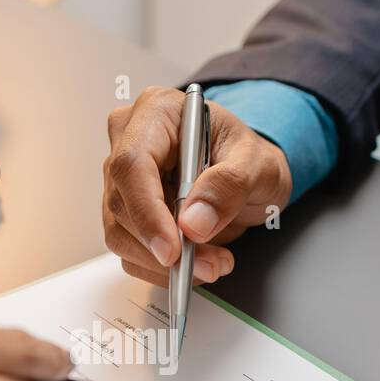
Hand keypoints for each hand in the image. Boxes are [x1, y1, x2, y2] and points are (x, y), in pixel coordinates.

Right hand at [102, 86, 292, 287]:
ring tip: (212, 263)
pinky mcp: (125, 211)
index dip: (147, 211)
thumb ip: (230, 186)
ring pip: (121, 234)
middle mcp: (129, 141)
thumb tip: (193, 222)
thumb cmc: (248, 158)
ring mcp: (122, 179)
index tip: (172, 250)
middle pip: (122, 204)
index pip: (132, 164)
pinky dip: (161, 268)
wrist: (247, 174)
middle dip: (164, 246)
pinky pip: (129, 251)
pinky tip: (196, 263)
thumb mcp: (258, 164)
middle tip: (210, 263)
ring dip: (164, 263)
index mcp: (157, 112)